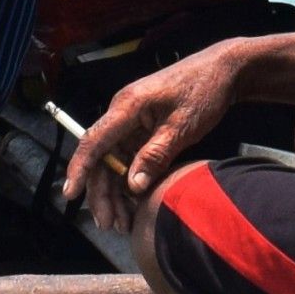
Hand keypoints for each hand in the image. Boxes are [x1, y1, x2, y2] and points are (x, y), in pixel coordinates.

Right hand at [64, 37, 254, 224]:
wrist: (224, 69)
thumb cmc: (203, 91)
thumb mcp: (182, 126)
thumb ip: (155, 155)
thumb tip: (132, 187)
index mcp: (127, 106)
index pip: (93, 141)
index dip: (79, 169)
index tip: (70, 193)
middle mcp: (122, 114)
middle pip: (101, 158)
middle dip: (102, 193)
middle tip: (110, 224)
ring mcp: (132, 122)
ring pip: (114, 162)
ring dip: (115, 192)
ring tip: (122, 222)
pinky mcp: (143, 129)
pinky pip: (128, 158)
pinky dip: (129, 181)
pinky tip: (133, 204)